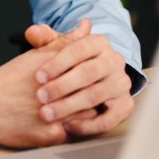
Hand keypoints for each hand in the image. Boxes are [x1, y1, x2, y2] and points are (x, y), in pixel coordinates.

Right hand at [0, 21, 91, 146]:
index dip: (93, 75)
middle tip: (84, 95)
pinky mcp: (47, 136)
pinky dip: (69, 131)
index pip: (91, 72)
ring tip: (72, 109)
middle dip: (90, 94)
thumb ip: (65, 42)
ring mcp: (52, 115)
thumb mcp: (37, 54)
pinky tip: (61, 123)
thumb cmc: (8, 78)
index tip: (90, 77)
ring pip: (85, 116)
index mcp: (57, 70)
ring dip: (82, 113)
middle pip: (91, 94)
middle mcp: (56, 92)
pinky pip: (70, 135)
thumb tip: (86, 26)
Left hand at [28, 18, 134, 136]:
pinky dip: (87, 125)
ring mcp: (122, 83)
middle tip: (40, 97)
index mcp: (99, 42)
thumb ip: (44, 40)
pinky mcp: (125, 105)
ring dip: (69, 106)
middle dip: (61, 86)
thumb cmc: (71, 64)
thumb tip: (32, 31)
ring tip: (48, 113)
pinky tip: (68, 126)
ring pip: (95, 95)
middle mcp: (114, 61)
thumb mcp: (58, 49)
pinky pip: (109, 118)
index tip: (38, 76)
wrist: (95, 81)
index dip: (56, 63)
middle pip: (87, 72)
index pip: (78, 48)